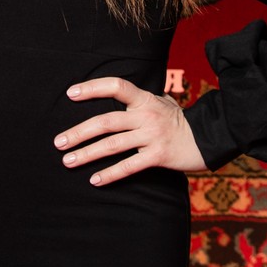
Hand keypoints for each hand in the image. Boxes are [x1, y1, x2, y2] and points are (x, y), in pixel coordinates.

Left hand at [53, 77, 206, 184]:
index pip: (116, 86)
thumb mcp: (160, 102)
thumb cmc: (178, 120)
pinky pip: (129, 166)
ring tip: (68, 161)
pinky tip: (94, 180)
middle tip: (58, 142)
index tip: (70, 94)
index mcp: (144, 99)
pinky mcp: (158, 156)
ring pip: (113, 145)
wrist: (208, 137)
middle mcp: (146, 115)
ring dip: (87, 154)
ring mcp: (152, 136)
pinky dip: (110, 174)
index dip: (92, 88)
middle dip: (79, 132)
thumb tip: (117, 92)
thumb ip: (139, 100)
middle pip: (106, 121)